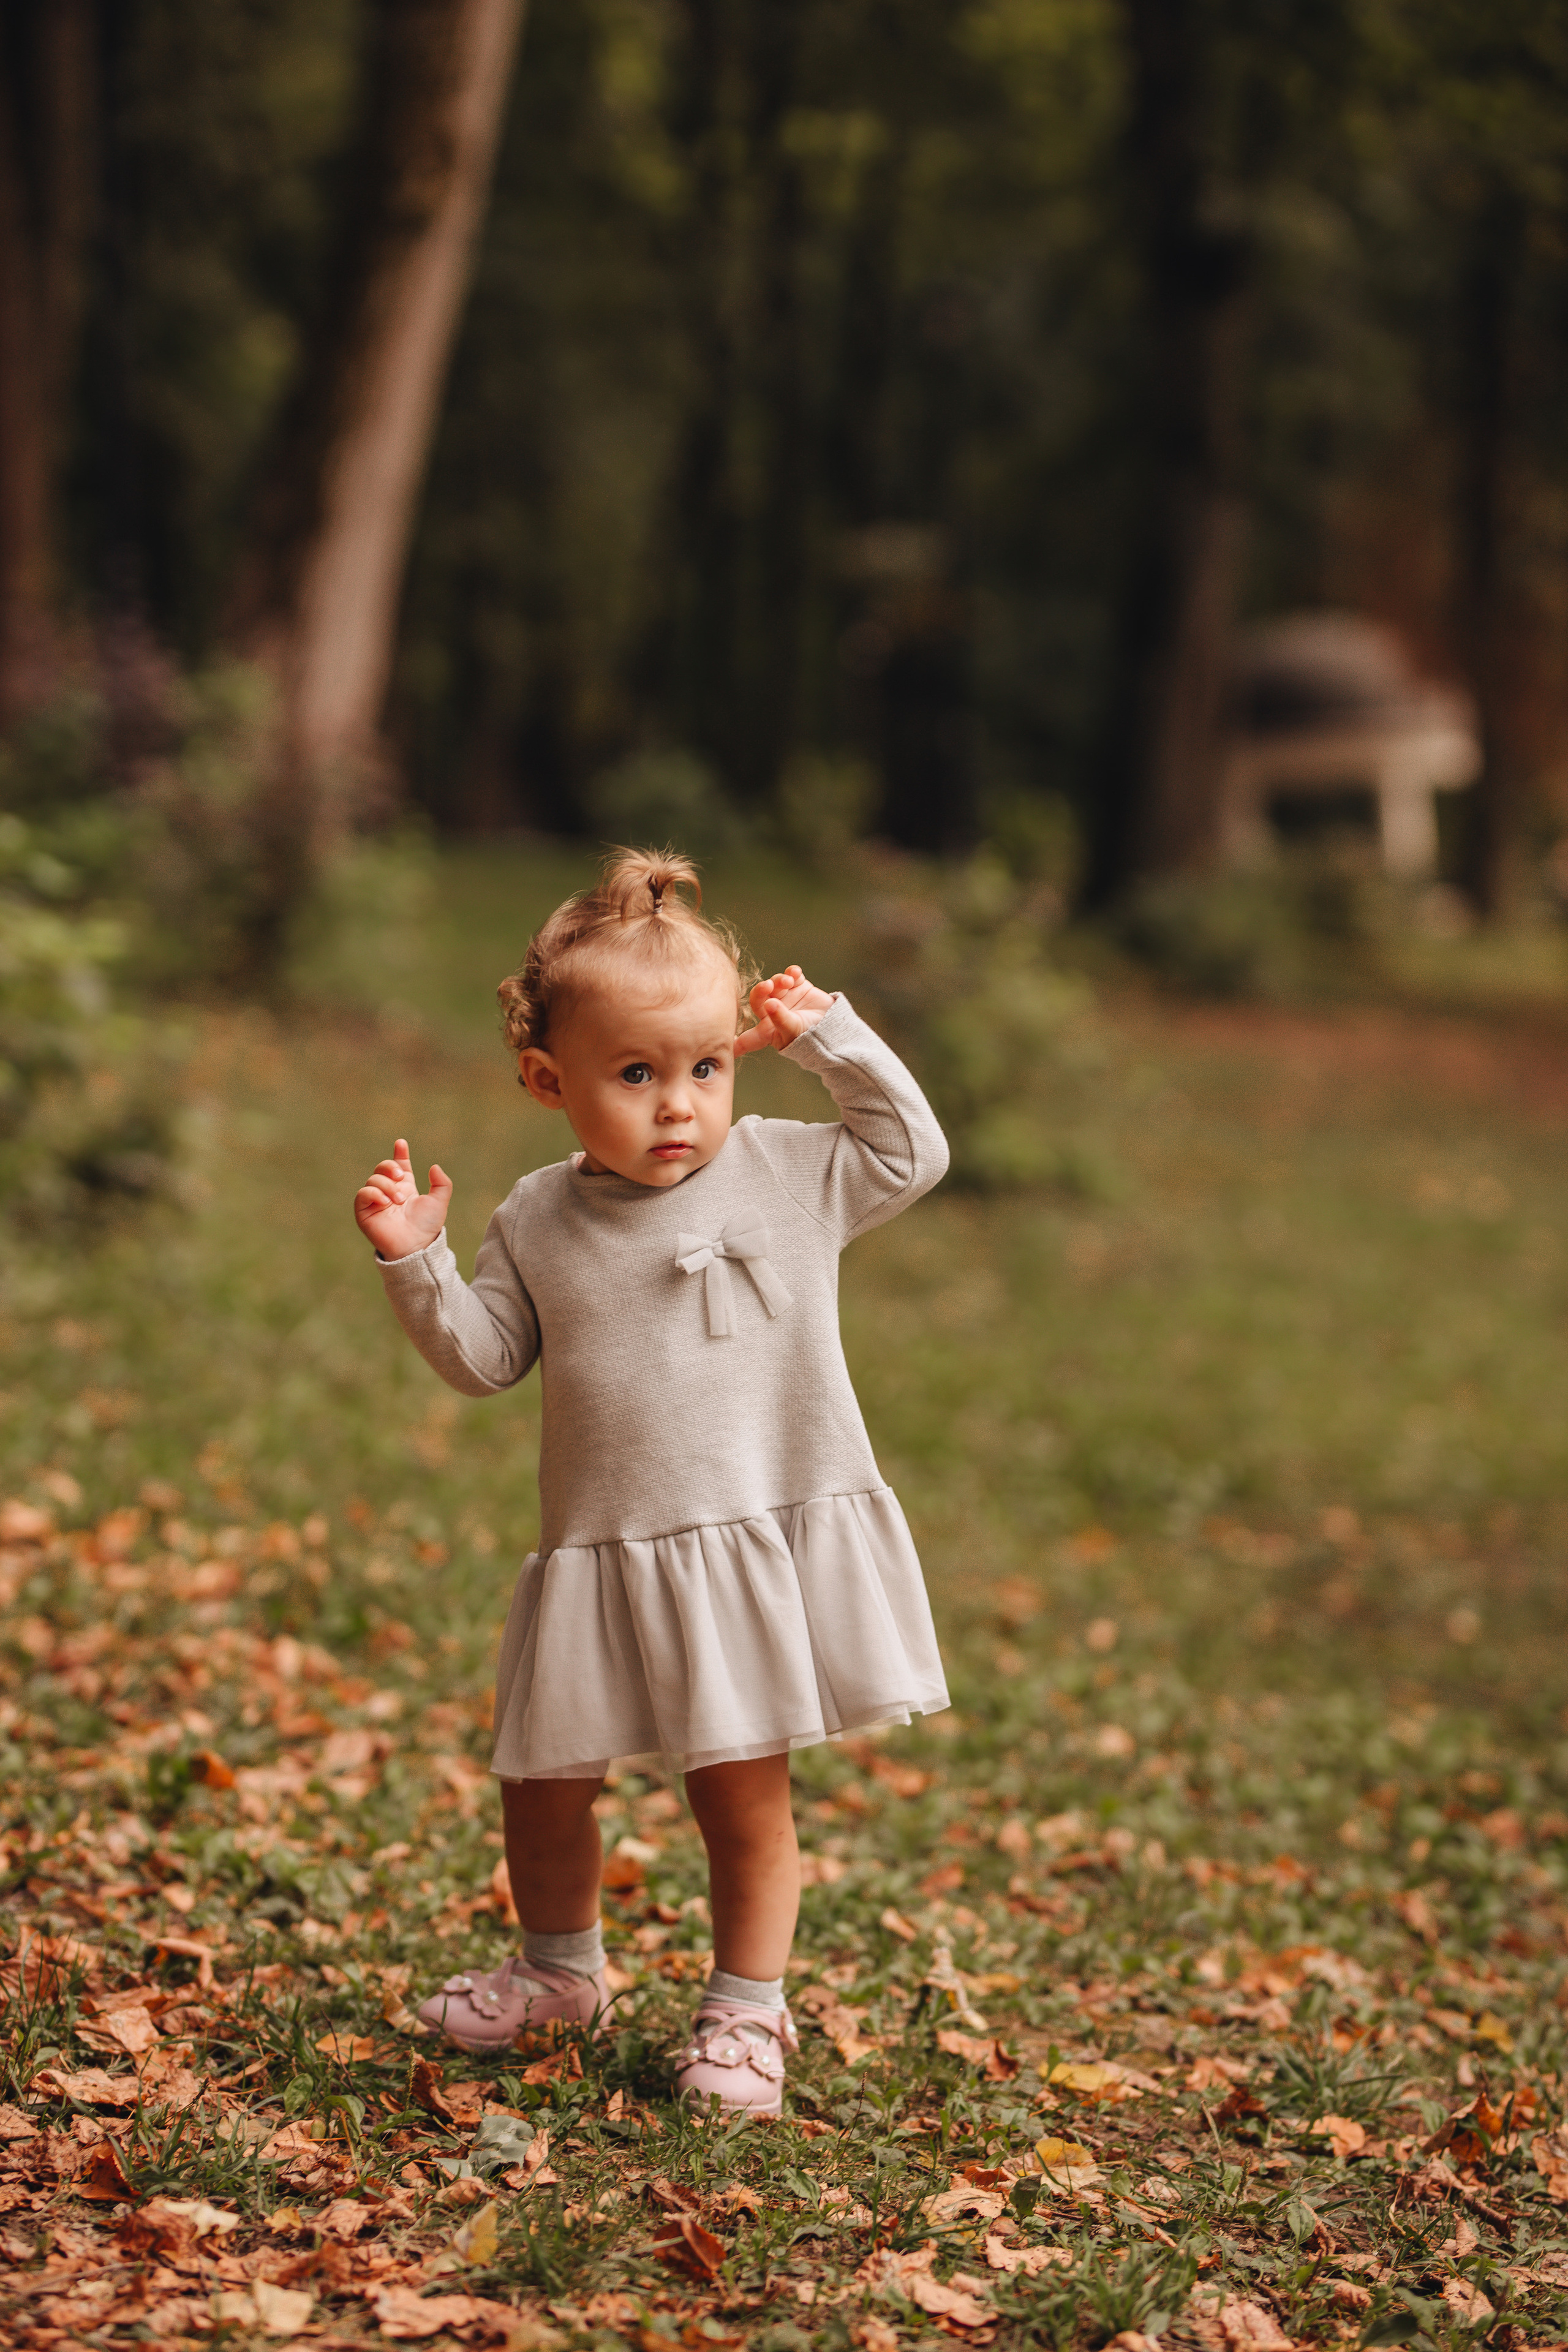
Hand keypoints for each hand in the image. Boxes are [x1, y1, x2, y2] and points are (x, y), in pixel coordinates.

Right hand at [354, 1138, 452, 1259]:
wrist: (415, 1245)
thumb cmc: (427, 1227)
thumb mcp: (439, 1202)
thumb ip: (442, 1183)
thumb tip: (434, 1166)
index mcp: (406, 1187)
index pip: (399, 1165)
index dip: (399, 1154)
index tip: (401, 1143)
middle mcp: (389, 1192)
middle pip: (382, 1167)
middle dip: (390, 1167)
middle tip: (402, 1177)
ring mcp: (376, 1201)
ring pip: (373, 1179)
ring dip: (387, 1186)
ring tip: (398, 1200)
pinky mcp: (365, 1211)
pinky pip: (363, 1194)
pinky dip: (373, 1193)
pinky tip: (385, 1202)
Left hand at [735, 966, 833, 1055]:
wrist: (836, 1028)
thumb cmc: (814, 1038)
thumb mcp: (795, 1031)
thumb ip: (781, 1019)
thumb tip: (769, 1004)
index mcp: (767, 1031)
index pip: (748, 1037)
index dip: (735, 1040)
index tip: (724, 1041)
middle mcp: (772, 1013)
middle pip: (758, 999)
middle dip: (761, 991)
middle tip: (769, 985)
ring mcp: (785, 998)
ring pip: (773, 984)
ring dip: (778, 980)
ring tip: (788, 981)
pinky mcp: (798, 987)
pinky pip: (791, 975)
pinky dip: (792, 972)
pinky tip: (795, 973)